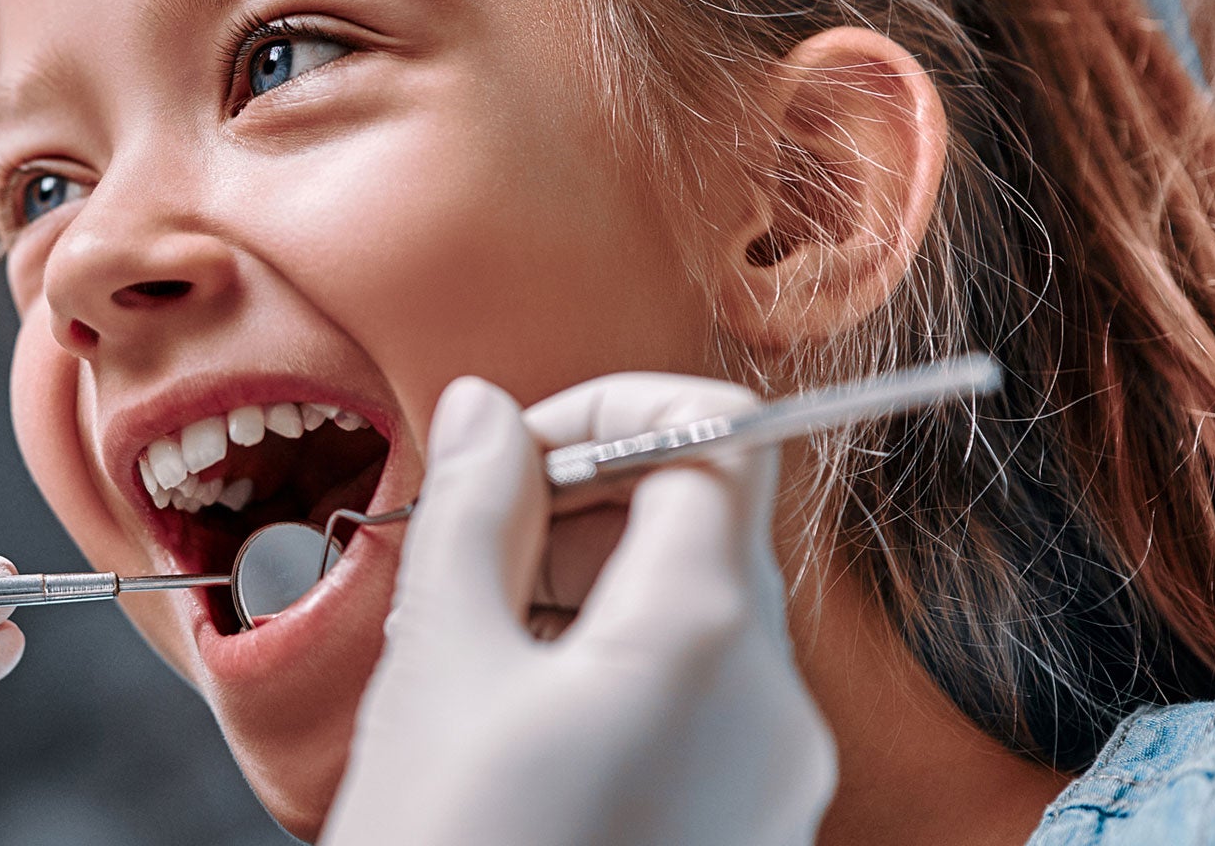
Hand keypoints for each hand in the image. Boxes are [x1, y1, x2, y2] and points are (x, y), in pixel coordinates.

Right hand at [318, 374, 835, 845]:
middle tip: (467, 547)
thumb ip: (473, 515)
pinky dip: (614, 670)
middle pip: (708, 526)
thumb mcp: (438, 669)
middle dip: (583, 507)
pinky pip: (702, 702)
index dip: (604, 413)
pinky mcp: (752, 828)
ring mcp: (776, 775)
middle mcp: (776, 702)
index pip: (710, 438)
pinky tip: (514, 717)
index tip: (505, 449)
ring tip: (474, 645)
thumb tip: (489, 410)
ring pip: (700, 616)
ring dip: (589, 589)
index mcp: (706, 637)